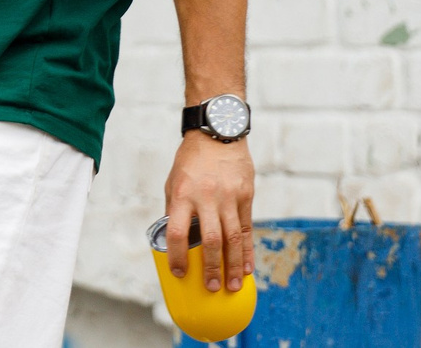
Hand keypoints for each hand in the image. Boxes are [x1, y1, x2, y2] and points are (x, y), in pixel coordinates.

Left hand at [164, 132, 255, 292]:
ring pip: (232, 238)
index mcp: (182, 194)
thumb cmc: (191, 161)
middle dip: (211, 267)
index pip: (177, 232)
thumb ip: (175, 210)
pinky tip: (247, 267)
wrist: (217, 133)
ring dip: (233, 265)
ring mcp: (228, 196)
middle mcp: (206, 197)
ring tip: (232, 285)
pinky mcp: (246, 195)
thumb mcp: (174, 181)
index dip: (177, 256)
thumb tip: (175, 241)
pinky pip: (246, 228)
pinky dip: (247, 250)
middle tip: (212, 288)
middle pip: (210, 240)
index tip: (179, 272)